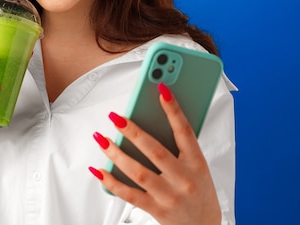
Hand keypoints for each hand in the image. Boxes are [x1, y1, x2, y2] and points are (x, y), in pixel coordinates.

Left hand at [90, 84, 221, 224]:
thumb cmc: (199, 190)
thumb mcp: (198, 166)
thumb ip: (180, 146)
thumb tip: (153, 120)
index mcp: (197, 163)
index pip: (185, 131)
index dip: (173, 109)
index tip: (161, 89)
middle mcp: (184, 179)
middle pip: (156, 151)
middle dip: (134, 132)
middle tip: (116, 117)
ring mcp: (170, 196)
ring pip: (139, 172)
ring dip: (117, 154)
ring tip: (102, 138)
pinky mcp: (157, 210)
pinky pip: (130, 195)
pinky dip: (112, 182)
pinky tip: (100, 169)